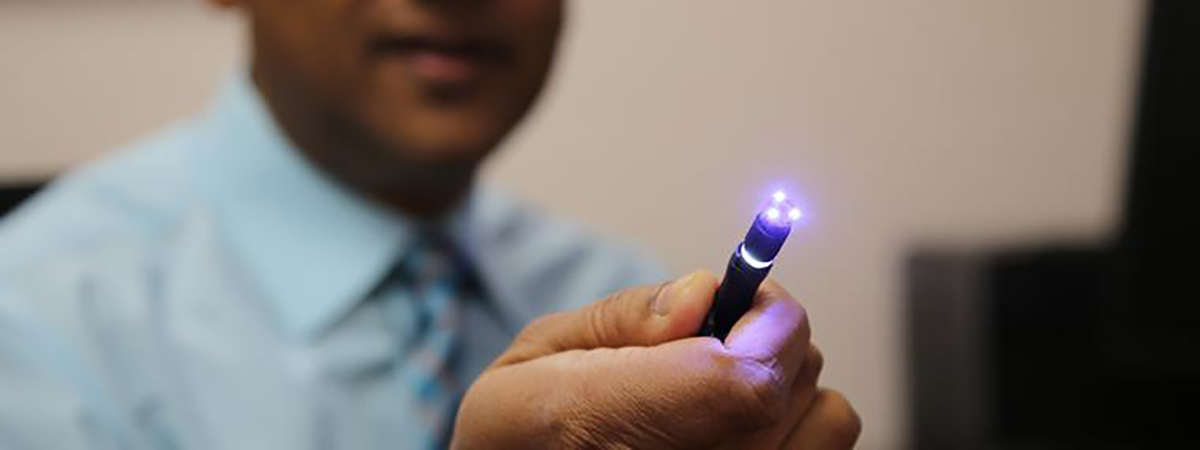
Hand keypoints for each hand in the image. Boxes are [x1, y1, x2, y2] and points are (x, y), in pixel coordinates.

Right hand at [451, 271, 860, 448]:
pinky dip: (800, 421)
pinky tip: (743, 419)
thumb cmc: (522, 429)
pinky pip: (826, 446)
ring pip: (826, 413)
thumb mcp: (535, 355)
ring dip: (786, 378)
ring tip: (724, 382)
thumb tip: (704, 291)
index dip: (763, 319)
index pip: (745, 380)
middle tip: (714, 333)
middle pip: (790, 380)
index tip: (737, 295)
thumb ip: (623, 318)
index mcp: (609, 424)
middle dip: (765, 330)